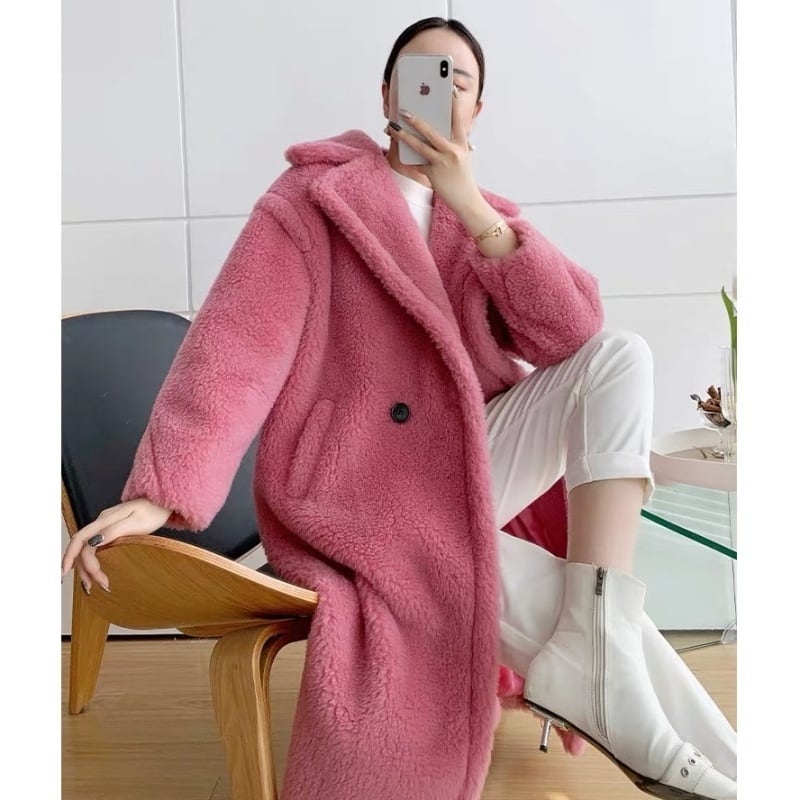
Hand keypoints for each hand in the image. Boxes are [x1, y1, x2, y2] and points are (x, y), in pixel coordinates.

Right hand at [61, 498, 171, 592]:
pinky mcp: (109, 531)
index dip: (70, 557)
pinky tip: (94, 571)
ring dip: (87, 568)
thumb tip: (94, 541)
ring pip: (86, 549)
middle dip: (83, 568)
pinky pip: (94, 548)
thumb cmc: (152, 512)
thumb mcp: (135, 522)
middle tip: (94, 586)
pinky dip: (92, 561)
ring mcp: (104, 527)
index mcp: (104, 520)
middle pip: (81, 547)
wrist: (161, 503)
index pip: (80, 539)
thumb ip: (114, 530)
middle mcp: (101, 523)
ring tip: (96, 584)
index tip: (66, 573)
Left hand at [386, 90, 480, 215]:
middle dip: (415, 120)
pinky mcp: (433, 175)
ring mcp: (442, 163)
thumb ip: (452, 143)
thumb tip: (432, 131)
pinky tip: (396, 147)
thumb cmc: (462, 177)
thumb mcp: (462, 157)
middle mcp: (452, 151)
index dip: (453, 103)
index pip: (457, 119)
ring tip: (392, 127)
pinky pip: (417, 163)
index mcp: (461, 144)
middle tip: (403, 110)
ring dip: (403, 136)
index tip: (450, 89)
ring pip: (419, 146)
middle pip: (431, 131)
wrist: (467, 201)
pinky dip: (407, 157)